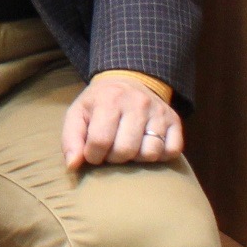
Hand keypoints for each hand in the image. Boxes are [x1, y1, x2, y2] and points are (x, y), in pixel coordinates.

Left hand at [62, 75, 182, 169]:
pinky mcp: (175, 120)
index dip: (93, 155)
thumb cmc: (99, 104)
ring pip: (150, 153)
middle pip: (126, 150)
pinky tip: (145, 146)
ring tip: (128, 148)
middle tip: (110, 151)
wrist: (128, 80)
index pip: (100, 140)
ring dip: (136, 159)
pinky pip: (172, 151)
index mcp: (109, 99)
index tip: (92, 153)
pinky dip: (159, 156)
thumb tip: (72, 166)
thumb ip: (71, 139)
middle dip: (114, 158)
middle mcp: (137, 103)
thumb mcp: (78, 114)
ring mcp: (159, 111)